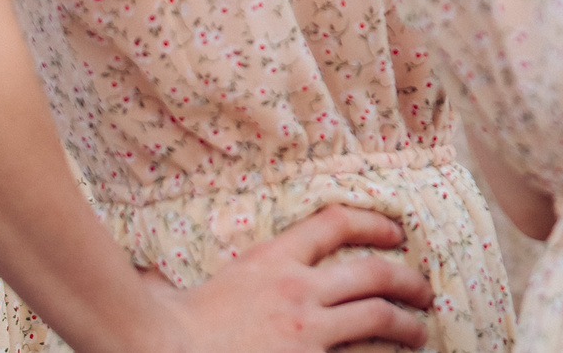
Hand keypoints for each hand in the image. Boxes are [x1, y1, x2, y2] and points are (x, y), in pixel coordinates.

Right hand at [143, 205, 432, 350]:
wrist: (157, 352)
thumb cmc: (156, 332)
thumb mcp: (167, 293)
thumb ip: (164, 280)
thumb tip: (139, 276)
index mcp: (269, 262)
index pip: (336, 224)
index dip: (374, 222)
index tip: (397, 232)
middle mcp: (297, 290)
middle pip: (375, 274)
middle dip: (408, 281)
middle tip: (424, 292)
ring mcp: (306, 331)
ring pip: (378, 318)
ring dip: (406, 325)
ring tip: (419, 332)